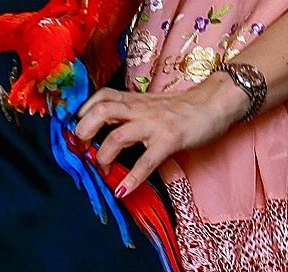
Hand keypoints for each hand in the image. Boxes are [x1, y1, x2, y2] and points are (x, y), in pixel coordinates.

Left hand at [73, 74, 245, 197]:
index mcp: (133, 100)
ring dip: (103, 155)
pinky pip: (146, 161)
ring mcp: (154, 123)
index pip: (100, 97)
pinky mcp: (170, 139)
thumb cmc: (180, 108)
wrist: (213, 103)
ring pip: (117, 135)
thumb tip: (105, 127)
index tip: (74, 127)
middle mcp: (139, 109)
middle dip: (83, 130)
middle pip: (101, 111)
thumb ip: (129, 112)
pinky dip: (132, 178)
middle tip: (81, 148)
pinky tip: (122, 190)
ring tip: (102, 169)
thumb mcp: (149, 104)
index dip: (82, 111)